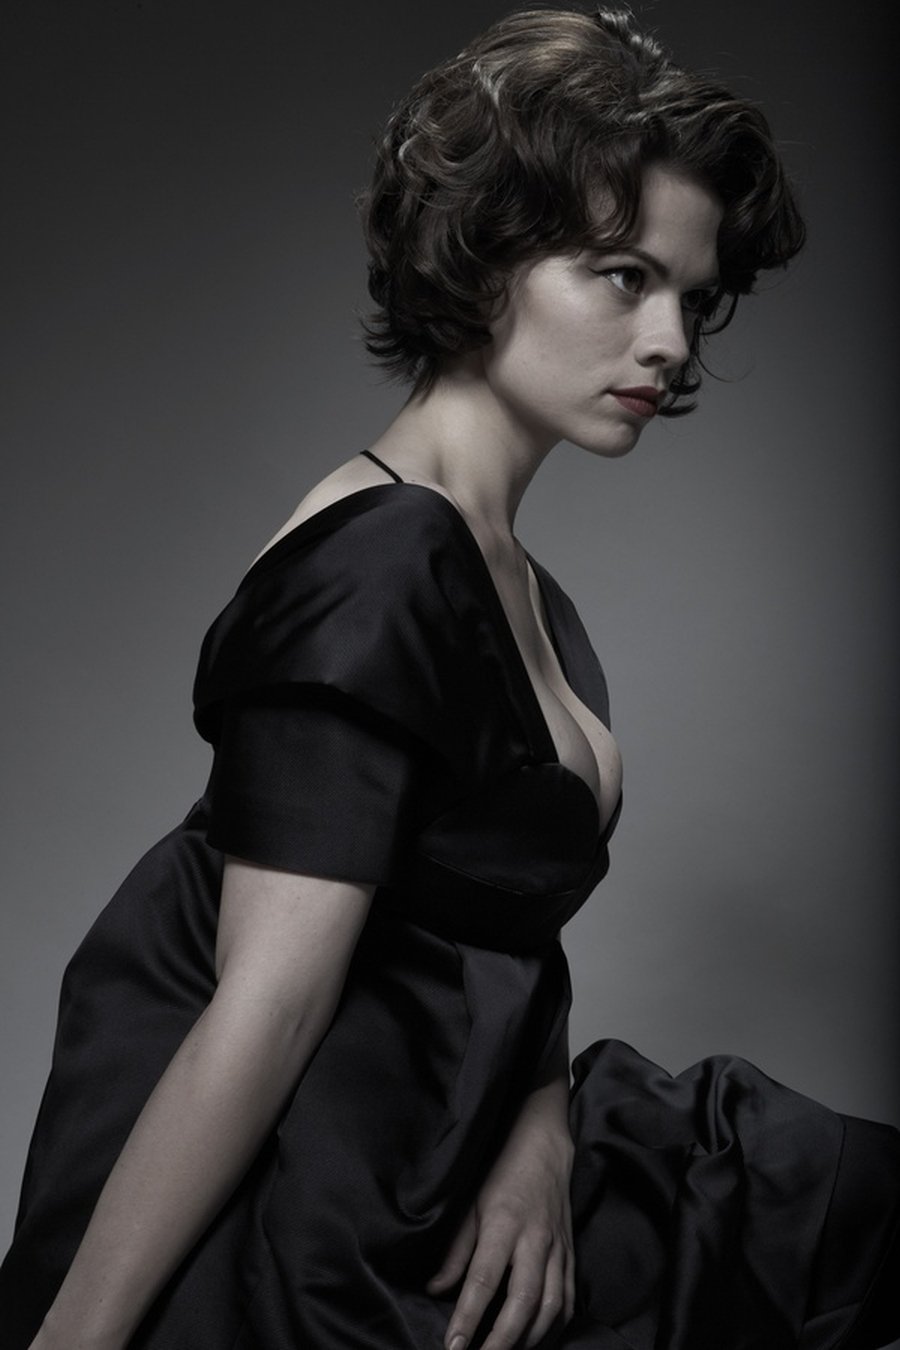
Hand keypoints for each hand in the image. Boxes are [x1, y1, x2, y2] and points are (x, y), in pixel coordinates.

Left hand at [427, 1116, 574, 1349]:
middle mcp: (535, 1240)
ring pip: (550, 1307)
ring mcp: (558, 1250)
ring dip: (528, 1339)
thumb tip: (436, 1289)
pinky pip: (567, 1301)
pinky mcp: (571, 1255)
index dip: (468, 1317)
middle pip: (523, 1301)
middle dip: (502, 1340)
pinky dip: (553, 1327)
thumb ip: (456, 1250)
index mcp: (504, 1224)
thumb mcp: (470, 1204)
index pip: (483, 1280)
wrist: (544, 1148)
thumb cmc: (501, 1173)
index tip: (454, 1346)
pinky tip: (536, 1339)